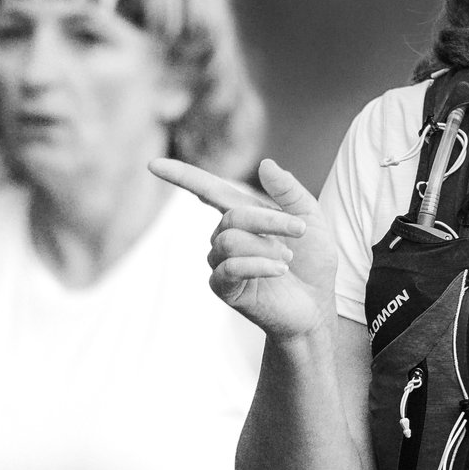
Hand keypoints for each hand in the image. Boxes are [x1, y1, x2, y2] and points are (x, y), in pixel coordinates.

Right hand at [150, 157, 335, 341]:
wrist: (316, 306)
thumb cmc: (311, 263)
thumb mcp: (310, 219)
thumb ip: (289, 191)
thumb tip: (265, 163)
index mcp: (242, 215)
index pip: (206, 190)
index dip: (181, 176)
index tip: (153, 164)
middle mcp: (225, 236)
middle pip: (233, 216)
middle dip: (271, 220)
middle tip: (300, 231)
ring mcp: (221, 262)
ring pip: (231, 240)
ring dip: (266, 247)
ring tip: (286, 259)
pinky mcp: (223, 287)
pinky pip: (231, 268)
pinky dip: (260, 265)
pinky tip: (280, 270)